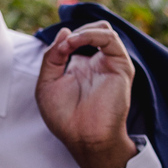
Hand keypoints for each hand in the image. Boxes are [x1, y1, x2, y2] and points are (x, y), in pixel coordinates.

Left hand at [35, 21, 137, 167]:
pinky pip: (110, 39)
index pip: (76, 39)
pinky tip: (76, 43)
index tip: (55, 52)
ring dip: (82, 31)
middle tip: (63, 46)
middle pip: (93, 30)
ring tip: (69, 43)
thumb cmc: (64, 118)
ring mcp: (109, 64)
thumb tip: (64, 31)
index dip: (62, 39)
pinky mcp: (121, 66)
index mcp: (81, 67)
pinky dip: (91, 35)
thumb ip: (51, 57)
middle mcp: (97, 63)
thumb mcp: (47, 84)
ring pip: (104, 30)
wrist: (83, 137)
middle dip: (76, 31)